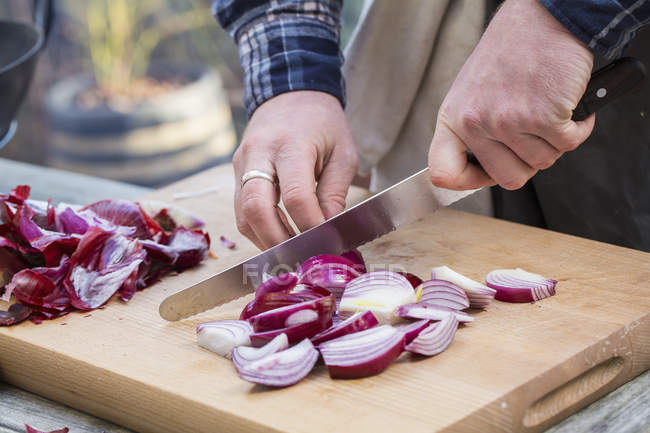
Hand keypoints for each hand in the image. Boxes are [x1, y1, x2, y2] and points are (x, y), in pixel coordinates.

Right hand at [233, 91, 358, 249]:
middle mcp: (259, 154)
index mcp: (291, 145)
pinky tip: (278, 238)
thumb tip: (330, 231)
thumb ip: (335, 193)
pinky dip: (258, 229)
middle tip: (300, 259)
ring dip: (265, 240)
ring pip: (242, 214)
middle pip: (256, 208)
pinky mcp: (236, 172)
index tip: (327, 242)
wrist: (291, 93)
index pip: (295, 196)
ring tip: (290, 254)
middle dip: (277, 240)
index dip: (310, 226)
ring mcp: (242, 163)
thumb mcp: (343, 154)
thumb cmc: (323, 124)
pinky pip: (241, 209)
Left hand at [428, 0, 594, 190]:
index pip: (443, 172)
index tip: (483, 175)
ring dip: (553, 142)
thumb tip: (484, 171)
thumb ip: (474, 130)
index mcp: (453, 118)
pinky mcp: (542, 117)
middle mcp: (475, 122)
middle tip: (533, 138)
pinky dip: (578, 129)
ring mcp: (507, 121)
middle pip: (507, 179)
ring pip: (541, 163)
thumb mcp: (473, 91)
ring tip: (549, 111)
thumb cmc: (511, 52)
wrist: (544, 16)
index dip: (466, 182)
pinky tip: (568, 107)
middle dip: (528, 163)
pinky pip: (568, 145)